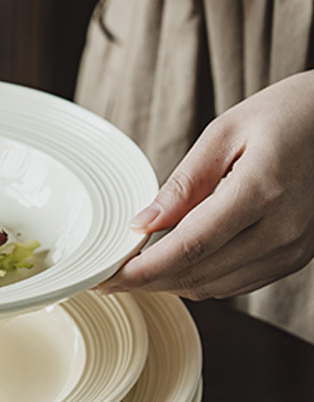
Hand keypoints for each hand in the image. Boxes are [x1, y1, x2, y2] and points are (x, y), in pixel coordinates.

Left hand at [98, 70, 313, 299]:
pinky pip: (237, 283)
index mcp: (261, 191)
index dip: (142, 270)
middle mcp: (282, 230)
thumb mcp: (225, 133)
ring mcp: (293, 249)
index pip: (189, 246)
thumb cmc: (285, 115)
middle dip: (147, 282)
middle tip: (108, 277)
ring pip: (216, 286)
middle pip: (199, 273)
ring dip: (171, 284)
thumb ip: (182, 184)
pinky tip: (176, 265)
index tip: (106, 277)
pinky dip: (200, 279)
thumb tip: (141, 225)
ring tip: (136, 271)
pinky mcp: (295, 257)